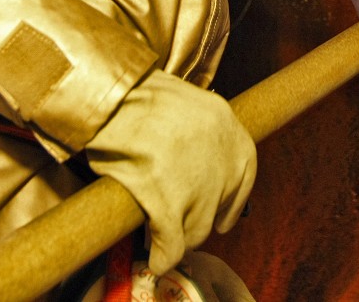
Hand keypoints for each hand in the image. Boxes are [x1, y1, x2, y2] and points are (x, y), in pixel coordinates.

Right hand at [83, 70, 255, 273]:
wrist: (114, 98)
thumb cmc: (141, 97)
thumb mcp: (189, 105)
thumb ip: (201, 133)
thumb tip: (195, 161)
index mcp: (232, 132)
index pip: (244, 177)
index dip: (229, 201)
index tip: (221, 217)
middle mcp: (224, 162)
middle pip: (217, 207)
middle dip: (198, 218)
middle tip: (180, 221)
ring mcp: (200, 187)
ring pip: (197, 231)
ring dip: (179, 236)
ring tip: (160, 234)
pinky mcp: (170, 206)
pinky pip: (172, 246)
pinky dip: (163, 257)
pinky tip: (156, 260)